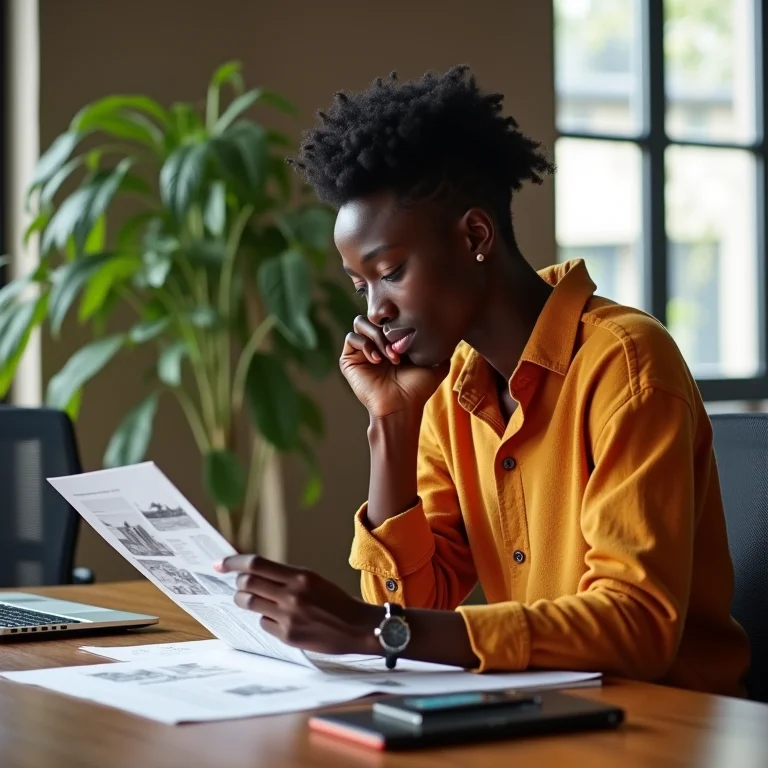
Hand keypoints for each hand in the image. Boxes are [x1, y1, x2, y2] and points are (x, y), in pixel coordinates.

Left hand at [215, 555, 382, 654]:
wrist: (358, 627)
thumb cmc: (336, 602)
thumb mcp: (313, 580)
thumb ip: (285, 577)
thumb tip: (254, 575)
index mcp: (299, 576)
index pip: (256, 564)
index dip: (233, 562)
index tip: (220, 563)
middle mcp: (292, 595)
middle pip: (247, 584)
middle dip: (238, 584)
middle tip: (239, 585)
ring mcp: (288, 617)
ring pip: (250, 604)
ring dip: (245, 601)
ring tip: (252, 600)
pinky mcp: (288, 636)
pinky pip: (263, 623)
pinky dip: (265, 619)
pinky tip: (277, 620)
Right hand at [340, 315, 449, 418]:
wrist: (401, 406)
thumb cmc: (417, 388)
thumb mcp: (436, 364)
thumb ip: (441, 346)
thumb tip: (449, 330)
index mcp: (392, 340)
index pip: (389, 316)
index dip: (398, 319)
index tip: (409, 333)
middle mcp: (376, 343)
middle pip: (374, 316)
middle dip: (387, 329)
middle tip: (399, 349)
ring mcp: (362, 350)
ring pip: (361, 323)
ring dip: (377, 336)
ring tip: (389, 356)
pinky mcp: (349, 359)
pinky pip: (351, 338)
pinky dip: (365, 345)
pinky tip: (378, 360)